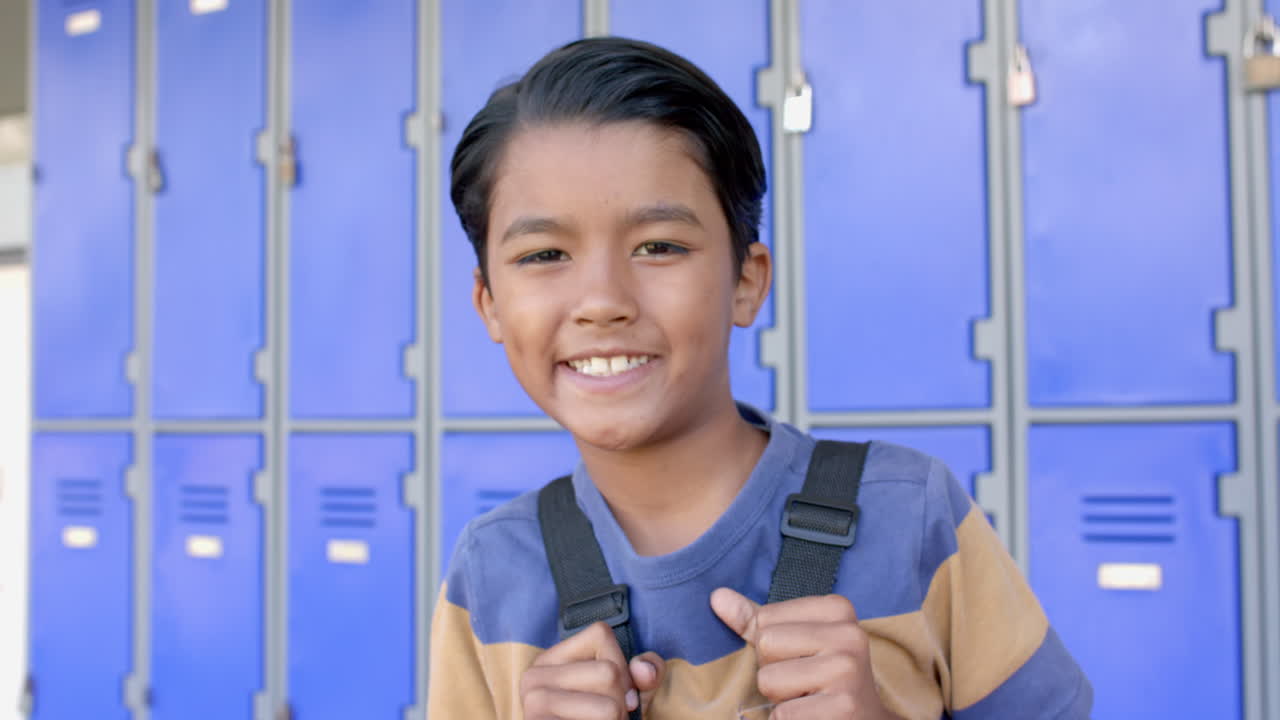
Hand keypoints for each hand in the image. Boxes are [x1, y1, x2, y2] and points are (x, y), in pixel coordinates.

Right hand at [520, 620, 666, 718]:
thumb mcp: (628, 691)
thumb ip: (645, 672)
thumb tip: (643, 670)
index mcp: (550, 659)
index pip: (600, 634)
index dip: (622, 665)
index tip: (615, 693)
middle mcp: (534, 676)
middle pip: (609, 672)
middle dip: (621, 701)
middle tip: (607, 717)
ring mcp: (533, 703)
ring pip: (608, 706)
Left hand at [711, 588, 900, 719]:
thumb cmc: (822, 679)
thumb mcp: (796, 641)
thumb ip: (757, 620)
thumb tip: (717, 597)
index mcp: (838, 609)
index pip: (765, 618)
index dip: (772, 646)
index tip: (802, 659)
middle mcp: (849, 635)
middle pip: (765, 644)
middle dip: (774, 671)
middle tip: (805, 683)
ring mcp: (848, 671)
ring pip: (769, 680)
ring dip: (780, 699)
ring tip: (809, 700)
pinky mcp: (843, 708)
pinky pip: (782, 714)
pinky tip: (814, 717)